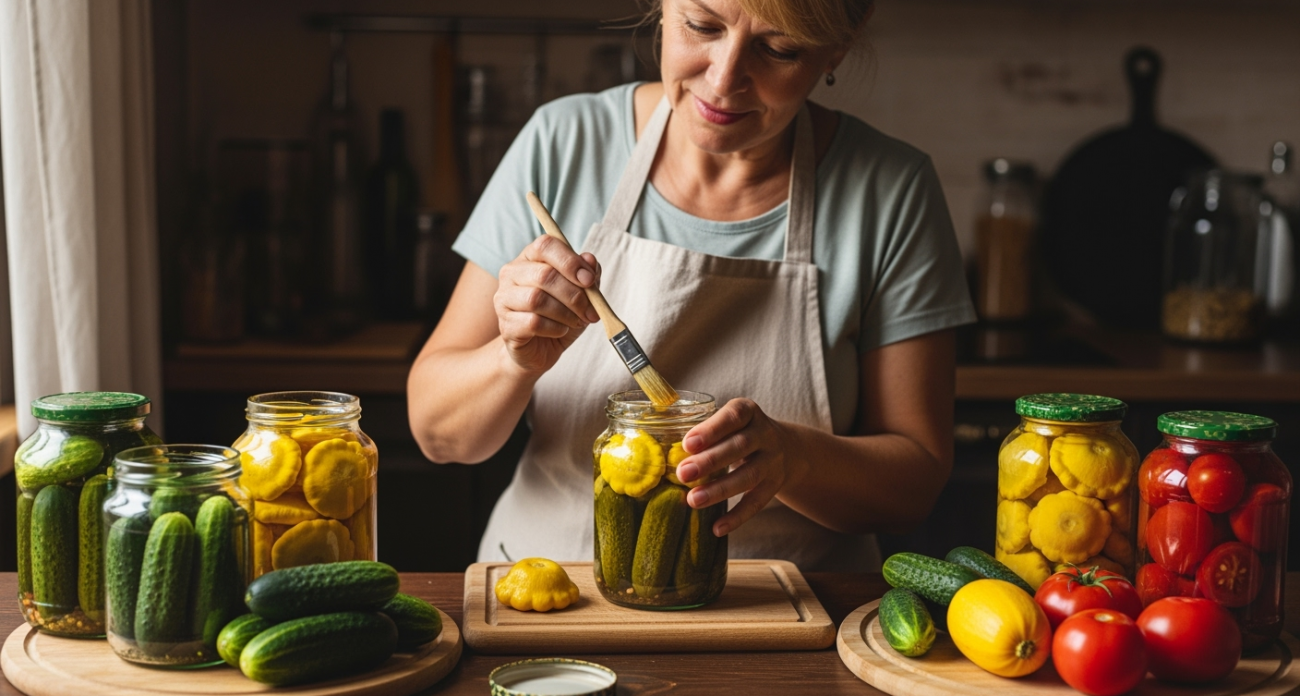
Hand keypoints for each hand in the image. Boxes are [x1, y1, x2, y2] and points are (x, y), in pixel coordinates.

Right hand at [494, 235, 601, 374]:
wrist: (541, 350)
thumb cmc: (560, 316)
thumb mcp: (581, 293)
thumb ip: (587, 275)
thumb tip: (590, 260)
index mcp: (530, 257)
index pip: (546, 245)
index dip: (570, 261)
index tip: (589, 280)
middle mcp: (512, 273)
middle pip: (544, 275)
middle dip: (574, 295)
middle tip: (591, 311)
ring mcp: (504, 299)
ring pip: (537, 299)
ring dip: (566, 313)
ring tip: (576, 321)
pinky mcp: (505, 324)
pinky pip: (533, 322)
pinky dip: (555, 328)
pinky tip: (561, 330)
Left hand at [673, 398, 806, 535]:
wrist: (786, 448)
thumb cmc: (739, 432)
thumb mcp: (728, 421)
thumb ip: (702, 430)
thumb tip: (660, 449)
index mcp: (748, 412)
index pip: (733, 416)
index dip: (711, 429)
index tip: (687, 443)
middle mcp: (765, 434)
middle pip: (740, 446)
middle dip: (710, 461)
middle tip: (683, 473)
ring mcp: (773, 461)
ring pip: (749, 476)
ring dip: (720, 489)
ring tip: (693, 500)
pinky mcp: (775, 485)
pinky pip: (757, 502)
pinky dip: (737, 517)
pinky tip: (716, 528)